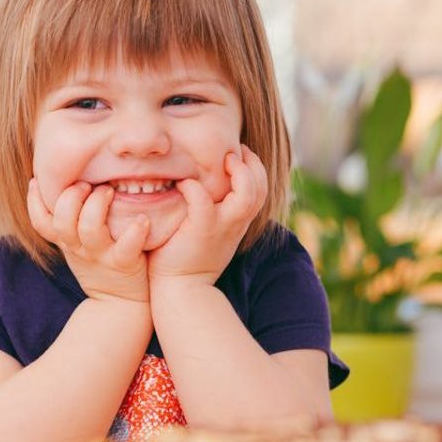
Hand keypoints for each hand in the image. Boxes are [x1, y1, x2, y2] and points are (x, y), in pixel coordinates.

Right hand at [27, 179, 149, 302]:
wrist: (120, 304)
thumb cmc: (99, 264)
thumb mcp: (76, 245)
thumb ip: (69, 220)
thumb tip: (64, 184)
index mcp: (66, 241)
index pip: (40, 222)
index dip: (33, 201)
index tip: (37, 180)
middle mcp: (78, 248)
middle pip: (62, 221)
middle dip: (71, 197)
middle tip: (87, 184)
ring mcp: (100, 256)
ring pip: (90, 229)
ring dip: (98, 205)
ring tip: (109, 191)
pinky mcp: (123, 264)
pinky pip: (126, 247)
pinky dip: (135, 231)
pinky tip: (142, 219)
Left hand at [148, 146, 268, 285]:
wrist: (180, 291)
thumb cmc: (186, 259)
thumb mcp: (208, 233)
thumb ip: (212, 212)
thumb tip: (201, 187)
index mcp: (238, 222)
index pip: (260, 189)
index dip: (254, 168)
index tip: (239, 154)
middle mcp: (235, 223)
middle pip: (261, 187)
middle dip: (253, 164)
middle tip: (235, 151)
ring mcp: (221, 227)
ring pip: (247, 194)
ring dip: (238, 172)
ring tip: (223, 160)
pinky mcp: (201, 230)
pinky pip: (203, 200)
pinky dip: (194, 188)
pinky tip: (183, 184)